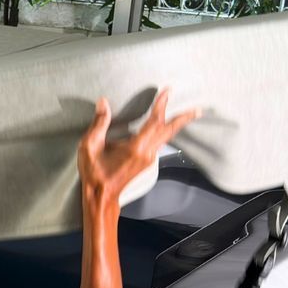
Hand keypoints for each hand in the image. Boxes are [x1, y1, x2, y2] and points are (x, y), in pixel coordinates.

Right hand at [77, 89, 199, 203]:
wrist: (101, 196)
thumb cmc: (94, 172)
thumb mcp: (89, 146)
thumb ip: (99, 123)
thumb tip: (103, 102)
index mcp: (135, 148)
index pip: (154, 122)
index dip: (161, 106)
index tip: (167, 92)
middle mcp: (147, 154)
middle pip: (169, 132)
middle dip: (183, 119)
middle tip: (198, 109)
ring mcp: (149, 159)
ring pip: (166, 138)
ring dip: (177, 125)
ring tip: (187, 115)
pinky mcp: (146, 162)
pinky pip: (160, 143)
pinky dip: (166, 132)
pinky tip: (164, 127)